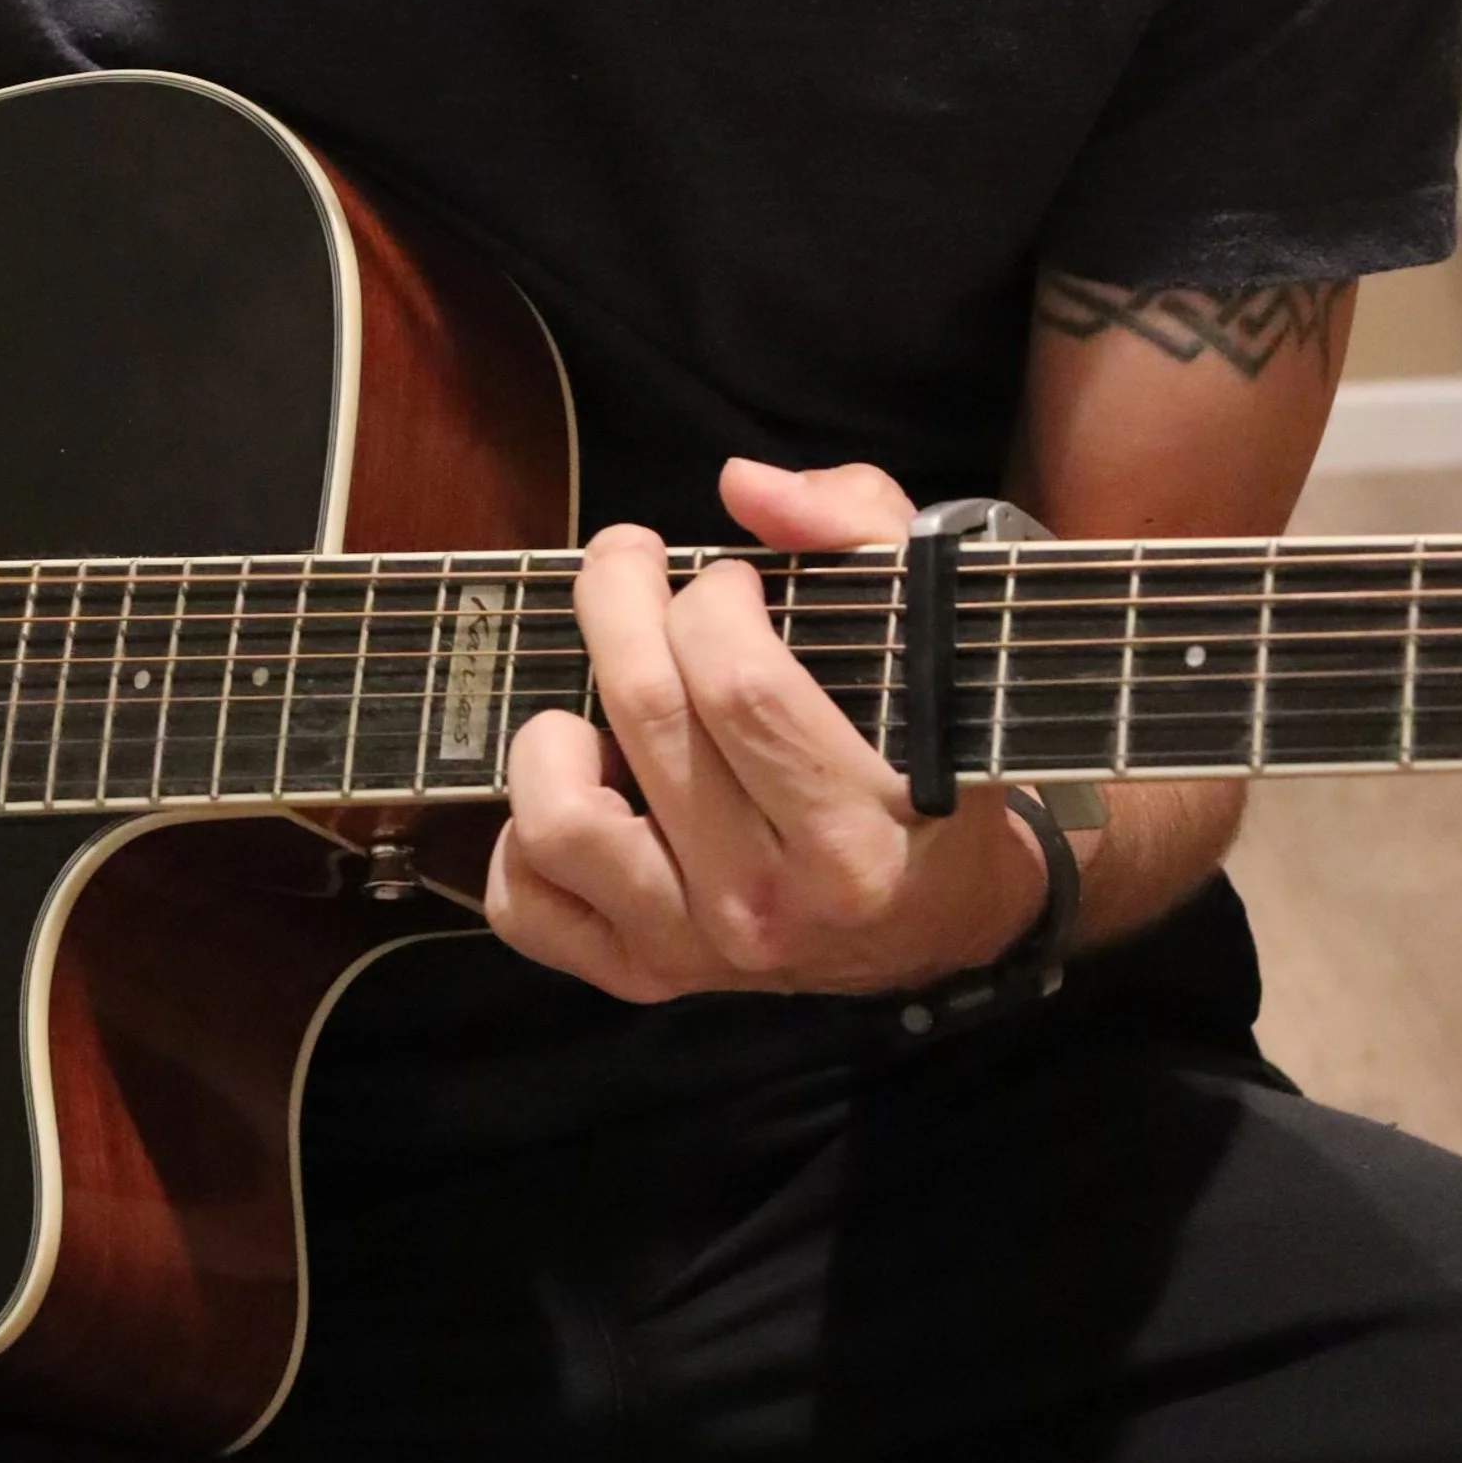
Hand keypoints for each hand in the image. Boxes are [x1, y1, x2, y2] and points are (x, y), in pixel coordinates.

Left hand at [487, 456, 1051, 1004]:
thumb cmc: (929, 760)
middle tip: (629, 559)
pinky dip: (521, 837)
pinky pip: (526, 905)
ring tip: (599, 696)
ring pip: (562, 820)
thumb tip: (742, 486)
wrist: (940, 920)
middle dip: (619, 599)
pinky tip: (584, 782)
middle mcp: (769, 905)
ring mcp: (696, 949)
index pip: (739, 683)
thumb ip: (857, 532)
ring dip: (557, 727)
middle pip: (647, 717)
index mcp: (855, 834)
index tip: (731, 580)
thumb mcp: (934, 632)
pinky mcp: (641, 976)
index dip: (714, 596)